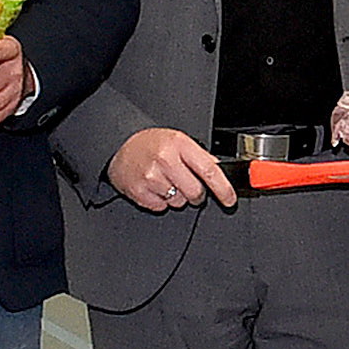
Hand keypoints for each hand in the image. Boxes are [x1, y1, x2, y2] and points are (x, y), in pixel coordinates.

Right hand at [107, 125, 236, 211]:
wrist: (119, 144)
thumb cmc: (151, 143)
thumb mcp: (178, 141)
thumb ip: (199, 156)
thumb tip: (219, 170)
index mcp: (180, 144)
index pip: (209, 170)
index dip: (223, 188)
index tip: (229, 199)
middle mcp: (166, 159)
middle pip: (195, 192)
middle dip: (196, 195)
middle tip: (188, 186)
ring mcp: (151, 176)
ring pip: (178, 202)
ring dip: (176, 196)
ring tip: (165, 181)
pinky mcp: (139, 191)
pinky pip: (160, 207)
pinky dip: (160, 201)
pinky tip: (154, 187)